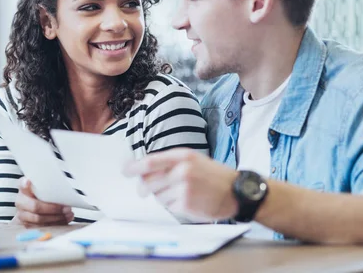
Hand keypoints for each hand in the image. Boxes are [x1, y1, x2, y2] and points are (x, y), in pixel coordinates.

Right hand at [12, 177, 74, 226]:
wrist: (35, 207)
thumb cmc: (43, 194)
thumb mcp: (44, 187)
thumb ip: (49, 186)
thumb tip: (62, 189)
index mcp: (24, 188)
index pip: (22, 184)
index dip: (25, 184)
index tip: (29, 182)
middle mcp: (20, 201)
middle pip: (35, 206)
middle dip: (53, 208)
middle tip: (67, 208)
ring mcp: (22, 215)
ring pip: (39, 219)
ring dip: (56, 217)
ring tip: (68, 214)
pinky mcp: (27, 226)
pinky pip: (42, 227)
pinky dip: (56, 224)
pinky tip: (65, 219)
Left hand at [123, 149, 238, 220]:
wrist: (237, 191)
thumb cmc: (214, 175)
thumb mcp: (194, 160)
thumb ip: (171, 163)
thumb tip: (144, 170)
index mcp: (183, 156)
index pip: (150, 162)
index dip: (134, 167)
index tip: (125, 170)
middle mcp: (182, 170)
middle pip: (149, 181)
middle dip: (144, 187)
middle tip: (144, 190)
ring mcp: (184, 188)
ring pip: (158, 196)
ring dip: (162, 197)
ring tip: (180, 193)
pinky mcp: (186, 205)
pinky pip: (168, 207)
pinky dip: (173, 206)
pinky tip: (186, 201)